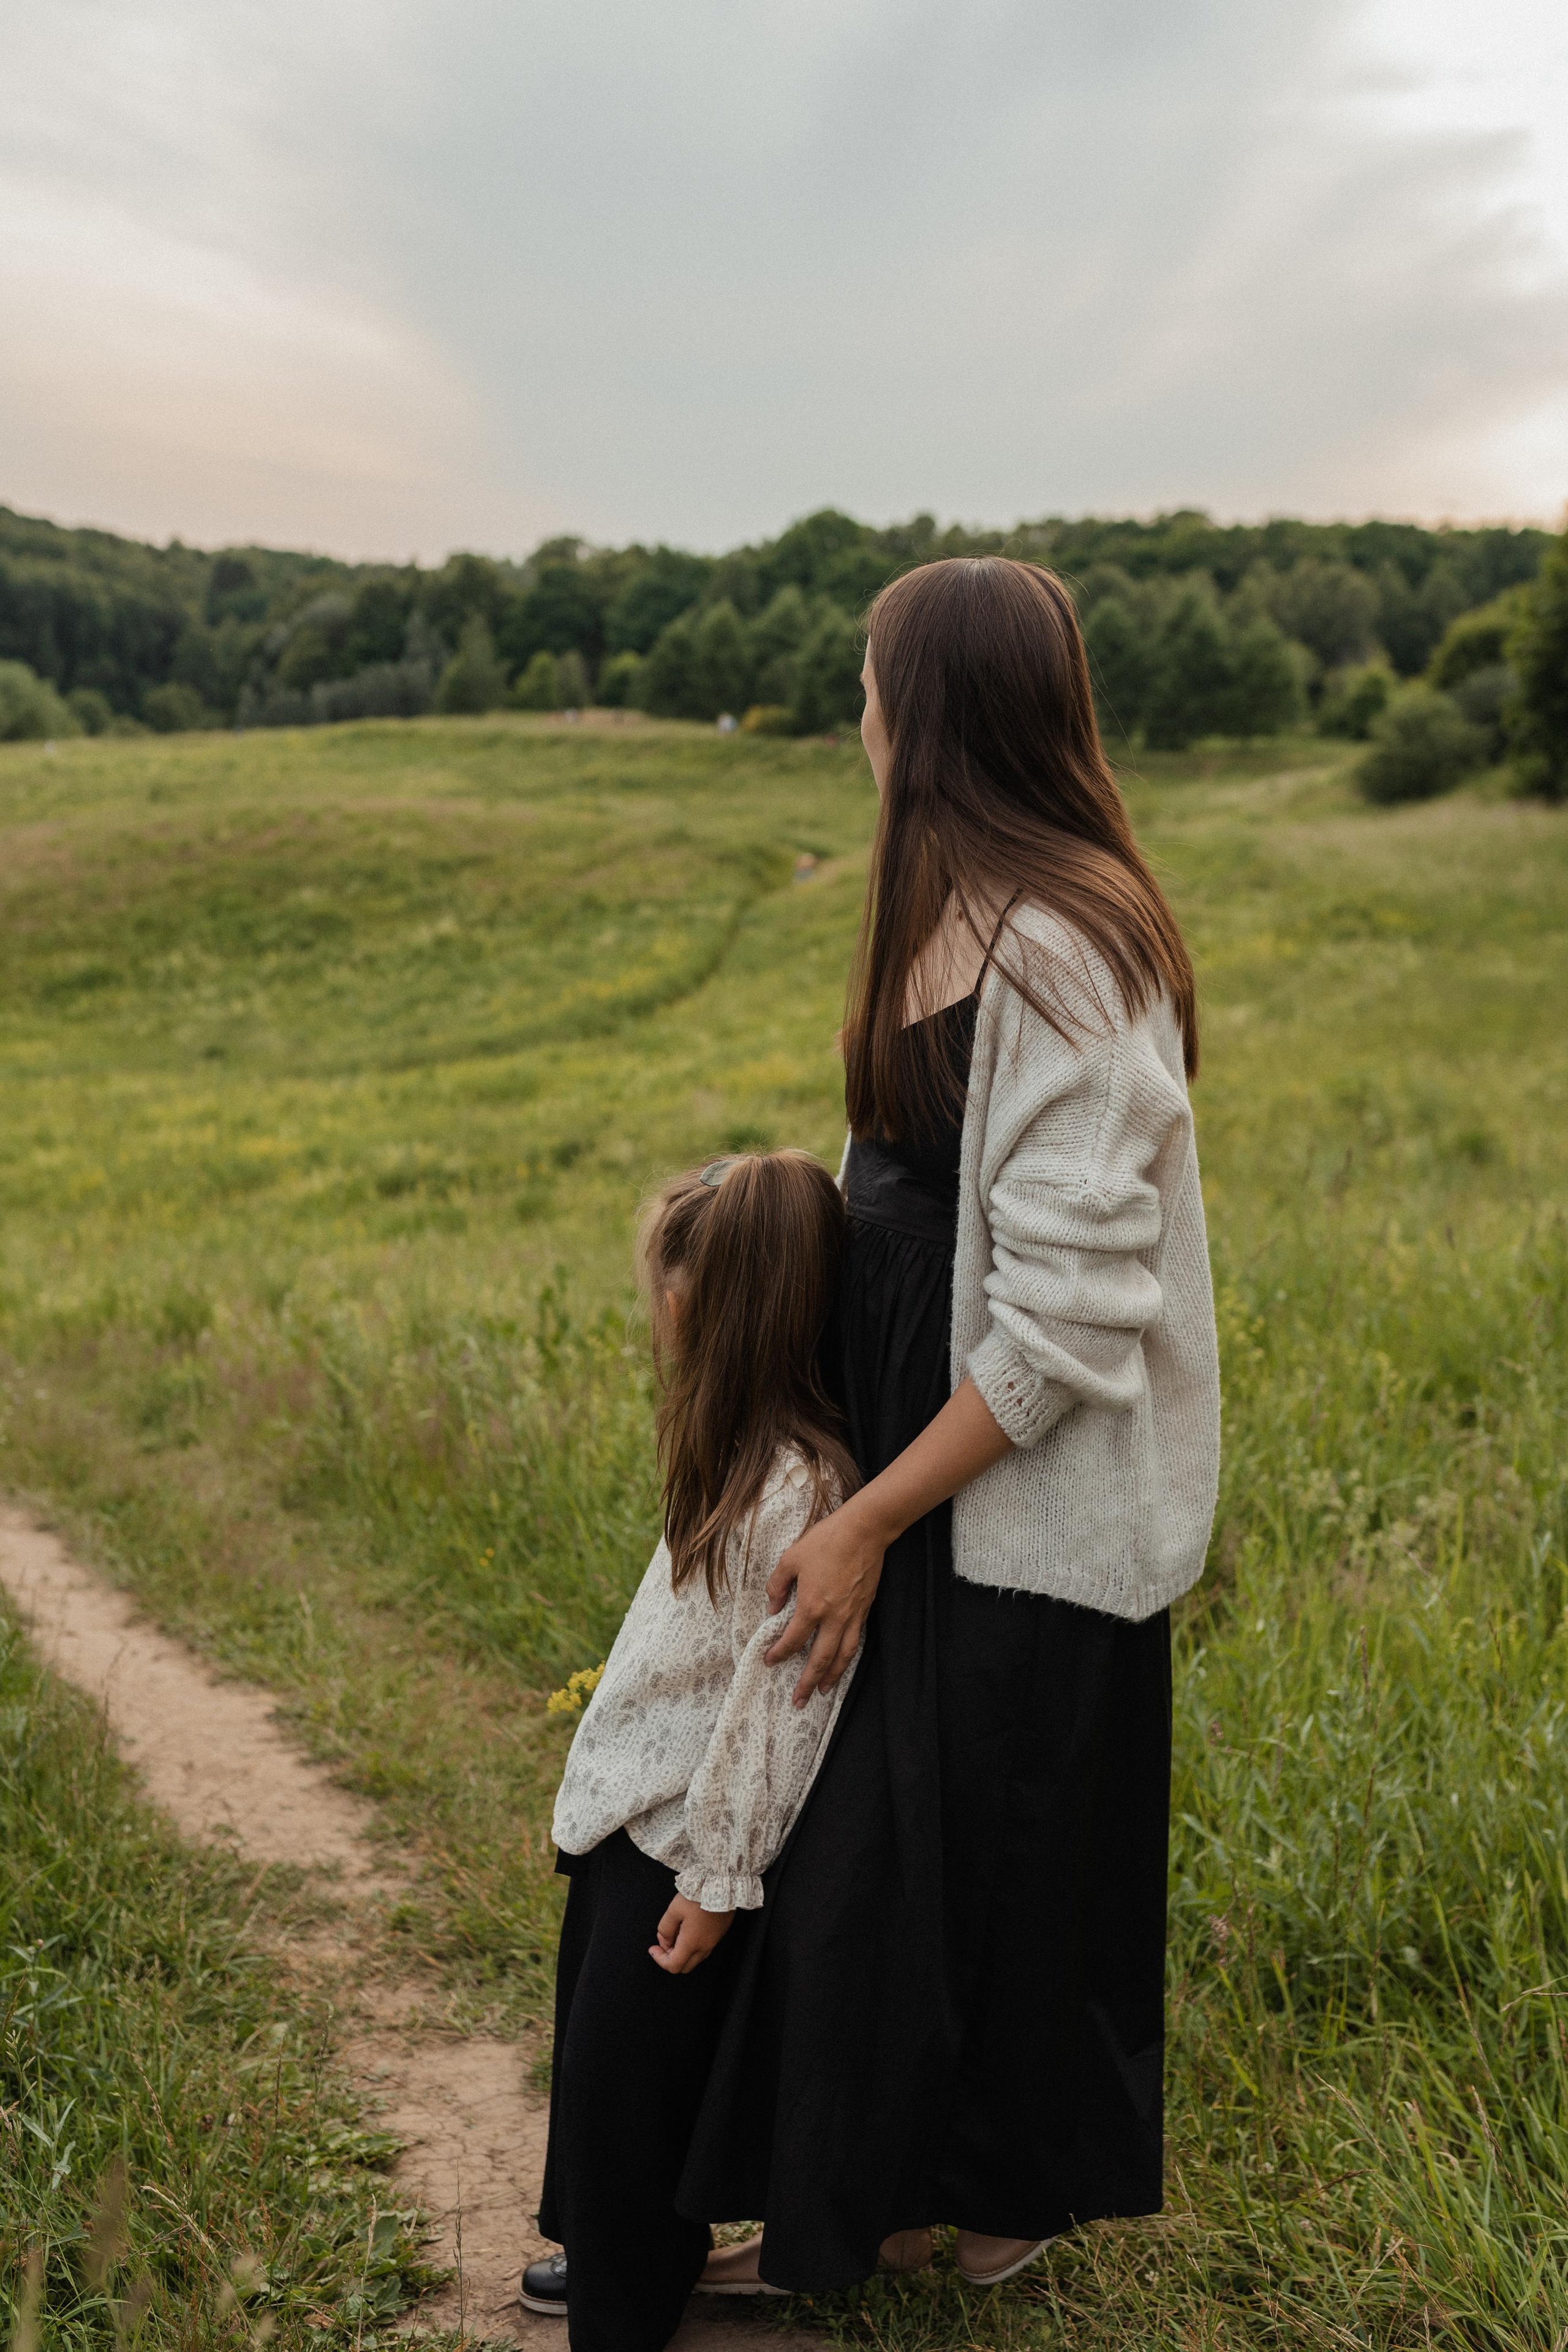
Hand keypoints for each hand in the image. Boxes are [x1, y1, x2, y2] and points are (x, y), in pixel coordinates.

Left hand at [650, 1895, 734, 1974]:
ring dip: (682, 1952)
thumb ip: (665, 1928)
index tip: (653, 1948)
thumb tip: (664, 1940)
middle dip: (671, 1957)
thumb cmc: (697, 1896)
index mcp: (692, 1943)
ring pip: (695, 1958)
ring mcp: (714, 1941)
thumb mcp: (674, 1909)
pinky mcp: (720, 1934)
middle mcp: (704, 1947)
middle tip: (664, 1940)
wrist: (723, 1884)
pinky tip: (688, 1928)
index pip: (673, 1966)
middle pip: (685, 1966)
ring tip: (676, 1931)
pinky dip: (692, 1945)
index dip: (659, 1959)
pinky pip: (704, 1948)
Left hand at [763, 1496, 888, 1706]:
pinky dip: (848, 1657)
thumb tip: (772, 1607)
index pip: (793, 1640)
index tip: (769, 1661)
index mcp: (812, 1605)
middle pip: (820, 1659)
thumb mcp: (791, 1558)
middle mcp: (834, 1617)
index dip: (779, 1653)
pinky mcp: (865, 1609)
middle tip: (799, 1701)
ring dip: (832, 1677)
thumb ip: (777, 1585)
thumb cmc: (826, 1541)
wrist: (865, 1530)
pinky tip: (842, 1662)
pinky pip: (856, 1641)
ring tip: (823, 1691)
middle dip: (807, 1683)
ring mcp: (852, 1615)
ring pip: (843, 1656)